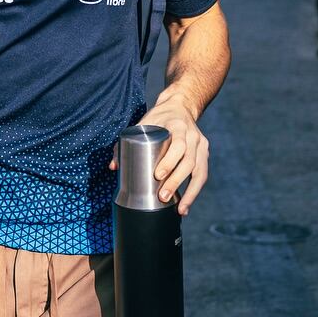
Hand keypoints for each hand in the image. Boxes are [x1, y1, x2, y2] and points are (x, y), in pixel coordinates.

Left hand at [138, 89, 210, 214]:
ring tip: (179, 209)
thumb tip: (113, 167)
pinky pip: (202, 175)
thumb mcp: (142, 123)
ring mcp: (201, 145)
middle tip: (162, 196)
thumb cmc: (158, 118)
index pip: (178, 145)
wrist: (179, 107)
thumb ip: (126, 143)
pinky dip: (194, 192)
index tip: (157, 176)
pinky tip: (185, 206)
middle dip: (176, 181)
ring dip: (190, 192)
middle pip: (189, 161)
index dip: (170, 161)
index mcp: (178, 126)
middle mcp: (193, 136)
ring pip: (199, 172)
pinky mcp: (203, 154)